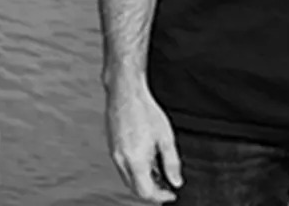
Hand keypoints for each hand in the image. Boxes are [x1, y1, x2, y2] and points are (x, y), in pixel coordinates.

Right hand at [106, 77, 182, 202]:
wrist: (125, 93)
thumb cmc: (145, 111)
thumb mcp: (166, 138)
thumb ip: (172, 163)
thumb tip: (176, 182)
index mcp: (135, 159)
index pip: (145, 192)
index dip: (160, 197)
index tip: (172, 194)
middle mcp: (121, 159)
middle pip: (134, 189)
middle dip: (151, 192)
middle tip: (167, 188)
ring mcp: (114, 153)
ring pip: (128, 179)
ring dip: (143, 182)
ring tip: (159, 174)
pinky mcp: (112, 147)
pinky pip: (123, 167)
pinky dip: (135, 172)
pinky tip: (147, 162)